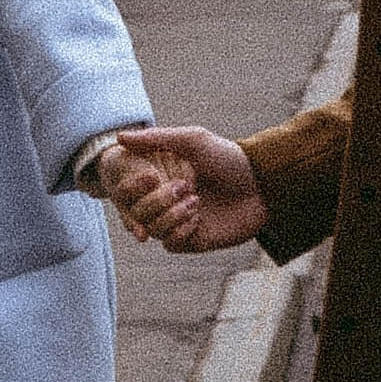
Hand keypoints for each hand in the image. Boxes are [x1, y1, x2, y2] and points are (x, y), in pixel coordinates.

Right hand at [102, 126, 269, 251]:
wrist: (260, 184)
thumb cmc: (227, 158)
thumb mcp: (193, 140)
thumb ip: (156, 139)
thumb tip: (120, 138)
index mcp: (161, 178)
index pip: (129, 189)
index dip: (131, 187)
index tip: (150, 177)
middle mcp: (165, 200)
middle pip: (138, 211)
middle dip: (158, 200)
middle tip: (186, 187)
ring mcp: (178, 220)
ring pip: (153, 229)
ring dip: (171, 215)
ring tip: (196, 201)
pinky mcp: (192, 239)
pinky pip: (170, 243)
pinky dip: (180, 231)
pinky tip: (198, 219)